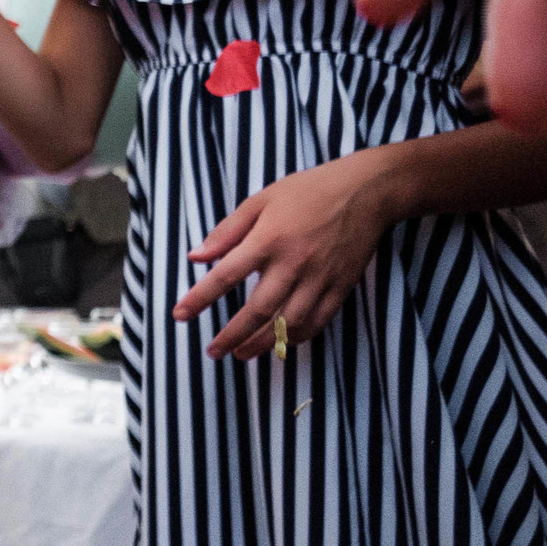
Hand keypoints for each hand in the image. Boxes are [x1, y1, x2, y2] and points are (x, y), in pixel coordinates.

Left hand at [172, 153, 392, 358]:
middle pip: (258, 310)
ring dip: (263, 343)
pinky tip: (280, 343)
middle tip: (214, 351)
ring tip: (242, 354)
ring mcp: (320, 278)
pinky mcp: (342, 286)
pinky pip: (318, 321)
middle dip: (232, 335)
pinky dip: (297, 337)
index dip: (200, 298)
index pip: (226, 275)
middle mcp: (294, 263)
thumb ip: (227, 231)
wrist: (366, 192)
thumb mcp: (260, 200)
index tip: (180, 315)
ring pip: (289, 322)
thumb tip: (196, 257)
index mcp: (268, 239)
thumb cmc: (307, 191)